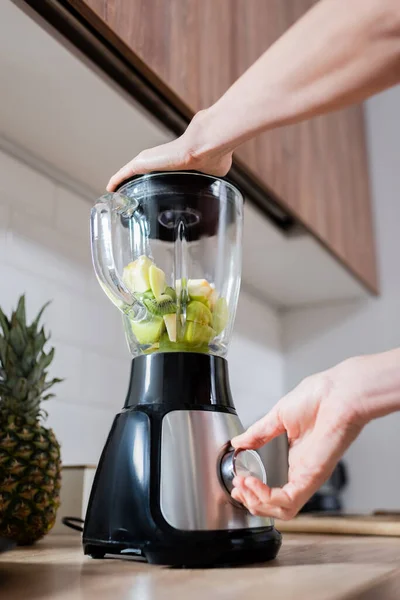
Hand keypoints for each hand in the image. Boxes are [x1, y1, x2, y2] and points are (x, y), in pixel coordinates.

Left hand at [106, 110, 232, 191]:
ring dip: (124, 183)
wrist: (207, 145)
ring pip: (130, 173)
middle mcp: (159, 160)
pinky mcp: (141, 163)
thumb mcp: (210, 171)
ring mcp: (149, 161)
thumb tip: (218, 186)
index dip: (153, 181)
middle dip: (136, 184)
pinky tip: (109, 190)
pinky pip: (123, 174)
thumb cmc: (212, 155)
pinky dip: (116, 181)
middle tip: (130, 197)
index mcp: (174, 164)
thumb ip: (207, 176)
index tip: (149, 190)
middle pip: (142, 172)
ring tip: (118, 195)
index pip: (159, 172)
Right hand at [230, 357, 372, 519]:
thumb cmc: (319, 397)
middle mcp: (303, 471)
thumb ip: (258, 434)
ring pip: (282, 511)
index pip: (275, 488)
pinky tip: (253, 483)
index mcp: (297, 458)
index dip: (254, 490)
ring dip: (257, 503)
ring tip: (243, 486)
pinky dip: (266, 497)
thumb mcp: (278, 417)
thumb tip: (239, 442)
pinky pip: (288, 502)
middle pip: (276, 506)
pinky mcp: (312, 478)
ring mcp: (308, 477)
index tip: (238, 480)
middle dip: (252, 501)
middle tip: (237, 487)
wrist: (337, 393)